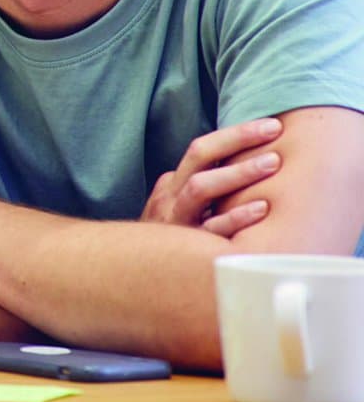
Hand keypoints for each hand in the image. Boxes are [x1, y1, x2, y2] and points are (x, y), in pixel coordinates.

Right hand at [142, 117, 282, 237]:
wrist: (127, 276)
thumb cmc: (166, 243)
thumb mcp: (174, 210)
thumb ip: (194, 190)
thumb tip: (228, 171)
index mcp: (172, 186)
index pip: (201, 149)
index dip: (235, 134)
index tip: (269, 125)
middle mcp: (171, 197)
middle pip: (199, 156)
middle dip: (238, 140)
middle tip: (273, 131)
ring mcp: (175, 220)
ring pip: (200, 187)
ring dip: (237, 172)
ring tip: (272, 162)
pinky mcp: (183, 249)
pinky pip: (210, 230)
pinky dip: (235, 218)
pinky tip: (261, 210)